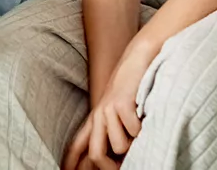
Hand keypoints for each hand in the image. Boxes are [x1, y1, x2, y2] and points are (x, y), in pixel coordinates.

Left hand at [63, 44, 152, 169]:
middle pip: (96, 155)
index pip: (79, 147)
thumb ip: (113, 130)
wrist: (137, 57)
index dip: (73, 163)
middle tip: (126, 166)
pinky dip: (142, 129)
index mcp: (96, 119)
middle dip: (110, 167)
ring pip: (120, 146)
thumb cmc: (132, 86)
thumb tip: (118, 157)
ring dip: (134, 143)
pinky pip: (133, 131)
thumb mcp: (116, 109)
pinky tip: (143, 116)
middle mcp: (98, 116)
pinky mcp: (120, 104)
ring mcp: (108, 109)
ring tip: (140, 129)